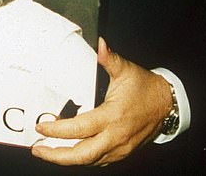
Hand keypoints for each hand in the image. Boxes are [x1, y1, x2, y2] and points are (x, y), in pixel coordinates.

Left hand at [31, 38, 172, 165]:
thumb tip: (100, 44)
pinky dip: (82, 158)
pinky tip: (69, 152)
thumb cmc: (145, 88)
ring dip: (68, 159)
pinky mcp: (123, 152)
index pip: (79, 128)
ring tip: (47, 151)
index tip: (41, 126)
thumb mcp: (126, 70)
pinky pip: (99, 160)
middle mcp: (115, 137)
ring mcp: (120, 148)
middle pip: (82, 155)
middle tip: (38, 149)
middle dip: (57, 156)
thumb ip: (109, 58)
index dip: (57, 130)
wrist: (167, 104)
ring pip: (90, 161)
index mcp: (112, 117)